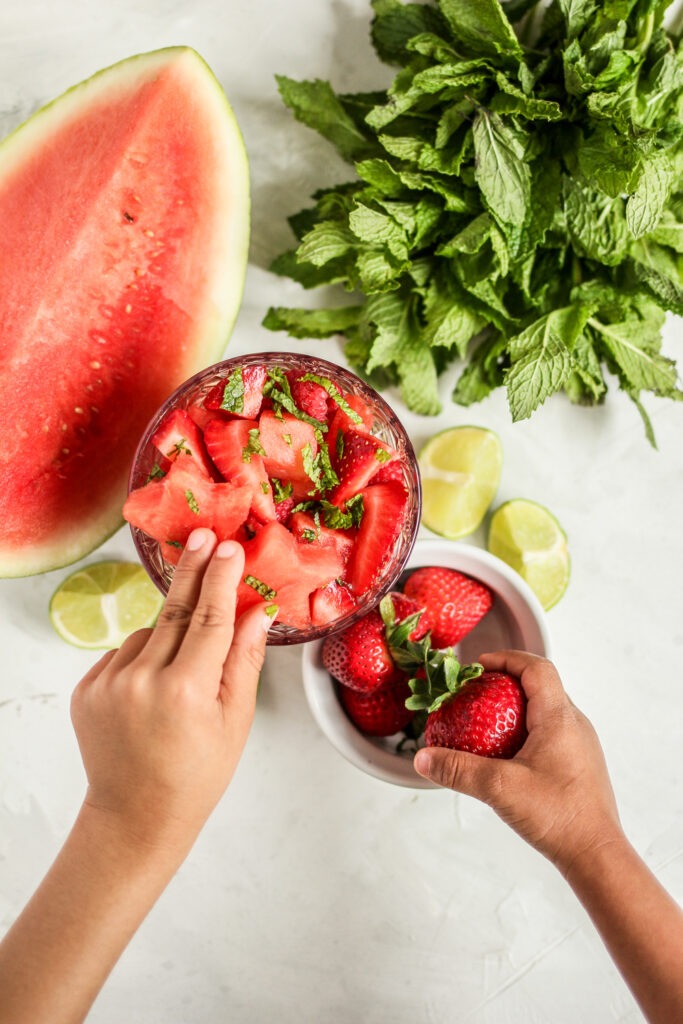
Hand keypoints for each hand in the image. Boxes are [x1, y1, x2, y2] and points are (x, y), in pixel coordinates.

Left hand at [71, 528, 272, 854]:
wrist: (136, 816)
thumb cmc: (196, 775)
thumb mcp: (235, 722)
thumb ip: (243, 661)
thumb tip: (257, 611)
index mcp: (186, 690)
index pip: (211, 617)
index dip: (224, 579)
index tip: (230, 548)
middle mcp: (142, 681)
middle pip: (175, 609)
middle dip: (193, 571)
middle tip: (203, 537)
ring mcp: (108, 684)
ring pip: (149, 633)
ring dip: (169, 634)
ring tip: (180, 677)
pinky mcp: (87, 689)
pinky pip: (123, 653)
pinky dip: (142, 657)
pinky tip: (153, 690)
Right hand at [414, 651, 624, 877]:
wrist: (597, 855)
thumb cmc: (558, 817)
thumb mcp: (499, 788)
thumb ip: (457, 770)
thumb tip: (422, 758)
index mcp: (559, 718)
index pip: (536, 668)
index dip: (506, 659)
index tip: (478, 666)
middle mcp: (574, 724)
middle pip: (540, 685)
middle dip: (505, 682)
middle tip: (475, 693)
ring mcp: (580, 744)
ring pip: (545, 710)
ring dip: (515, 707)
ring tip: (485, 722)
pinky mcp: (579, 764)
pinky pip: (550, 732)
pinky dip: (524, 730)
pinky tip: (505, 755)